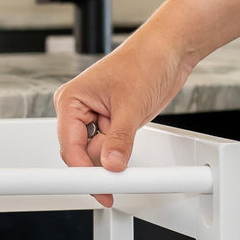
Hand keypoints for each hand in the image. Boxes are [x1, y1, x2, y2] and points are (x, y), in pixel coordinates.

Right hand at [53, 33, 191, 205]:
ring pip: (96, 157)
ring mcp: (93, 120)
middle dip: (99, 165)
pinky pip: (108, 151)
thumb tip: (112, 164)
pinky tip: (129, 144)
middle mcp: (78, 111)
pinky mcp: (109, 125)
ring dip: (112, 158)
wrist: (169, 51)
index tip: (97, 188)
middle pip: (80, 156)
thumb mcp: (131, 104)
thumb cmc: (146, 60)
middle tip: (117, 178)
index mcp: (71, 100)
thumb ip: (120, 139)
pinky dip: (119, 154)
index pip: (70, 147)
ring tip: (130, 138)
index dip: (83, 170)